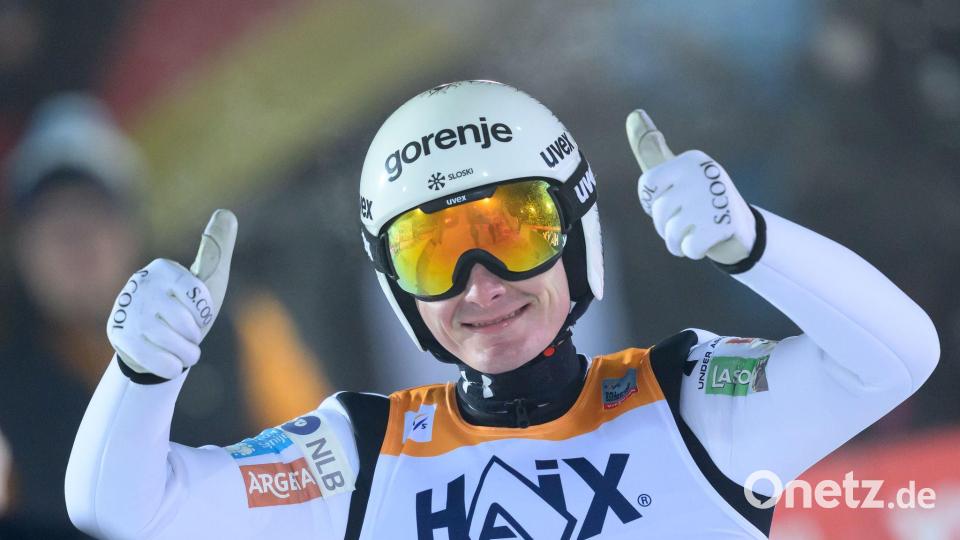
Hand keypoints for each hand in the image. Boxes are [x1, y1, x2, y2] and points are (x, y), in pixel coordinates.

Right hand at [106, 210, 237, 379]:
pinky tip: (171, 365)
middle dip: (193, 336)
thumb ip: (217, 248)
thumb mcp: (208, 279)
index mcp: (163, 268)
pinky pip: (154, 358)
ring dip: (185, 354)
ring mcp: (125, 310)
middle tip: (187, 335)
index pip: (197, 295)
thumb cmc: (188, 310)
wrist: (158, 346)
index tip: (198, 313)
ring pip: (171, 342)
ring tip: (182, 350)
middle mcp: (139, 284)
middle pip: (184, 322)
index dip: (202, 312)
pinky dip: (170, 366)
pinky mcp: (117, 336)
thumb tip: (226, 212)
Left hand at [625, 110, 754, 263]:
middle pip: (659, 211)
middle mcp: (704, 174)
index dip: (652, 202)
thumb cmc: (697, 199)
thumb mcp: (675, 172)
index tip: (669, 201)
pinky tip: (704, 242)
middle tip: (686, 222)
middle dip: (665, 226)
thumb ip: (651, 148)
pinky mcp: (724, 224)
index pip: (647, 185)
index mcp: (690, 160)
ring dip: (677, 242)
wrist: (740, 229)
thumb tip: (633, 114)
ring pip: (672, 232)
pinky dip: (692, 251)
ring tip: (692, 234)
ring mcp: (715, 199)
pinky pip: (688, 247)